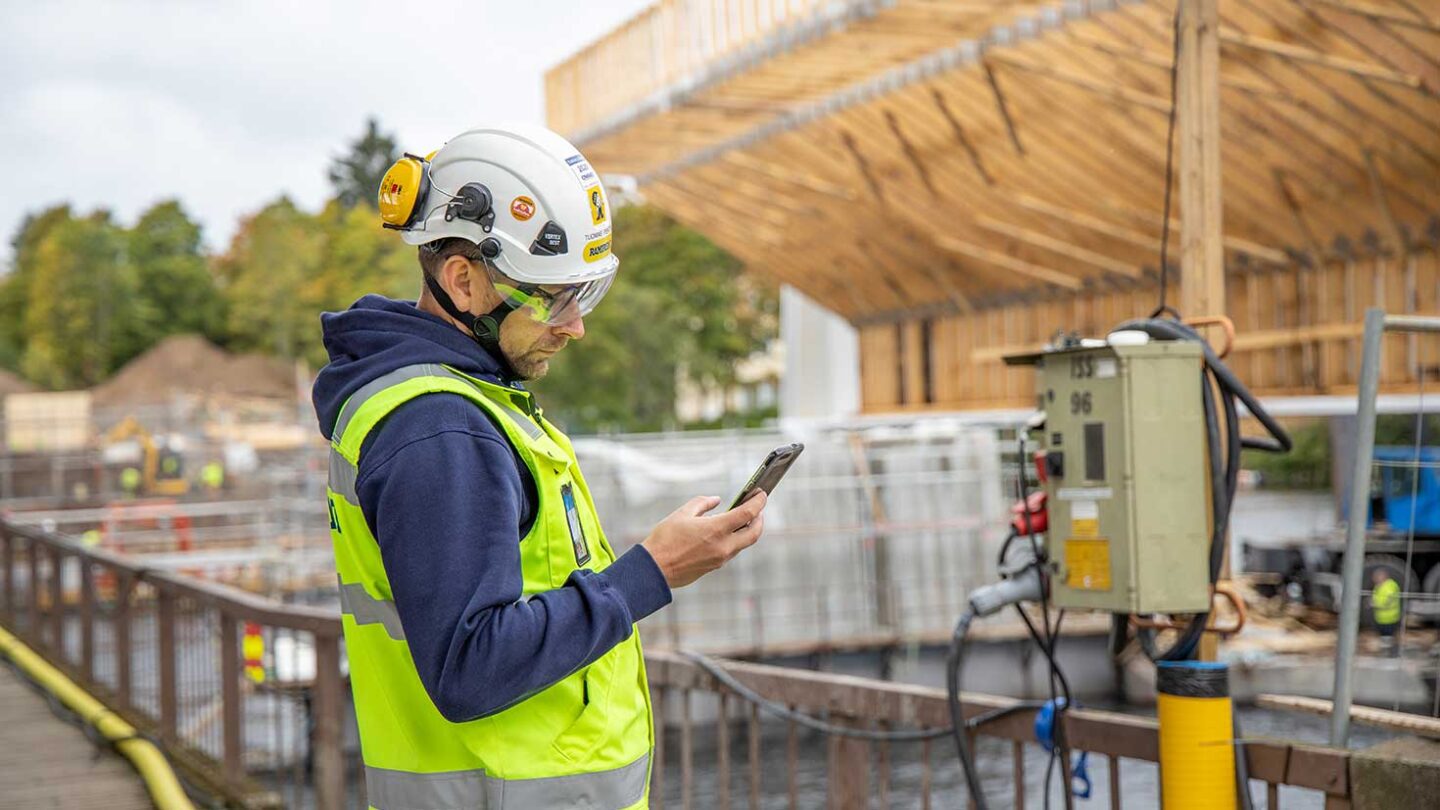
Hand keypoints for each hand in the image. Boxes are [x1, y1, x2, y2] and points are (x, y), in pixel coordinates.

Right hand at [641, 492, 767, 588]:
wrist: (654, 569)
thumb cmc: (665, 540)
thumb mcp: (682, 514)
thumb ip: (702, 503)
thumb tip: (716, 500)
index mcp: (716, 530)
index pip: (748, 515)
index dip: (758, 503)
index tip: (762, 494)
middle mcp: (723, 546)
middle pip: (754, 533)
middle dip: (759, 519)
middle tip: (757, 508)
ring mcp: (720, 559)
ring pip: (744, 543)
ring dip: (747, 530)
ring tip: (742, 518)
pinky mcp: (714, 566)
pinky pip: (731, 551)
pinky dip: (735, 539)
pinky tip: (726, 532)